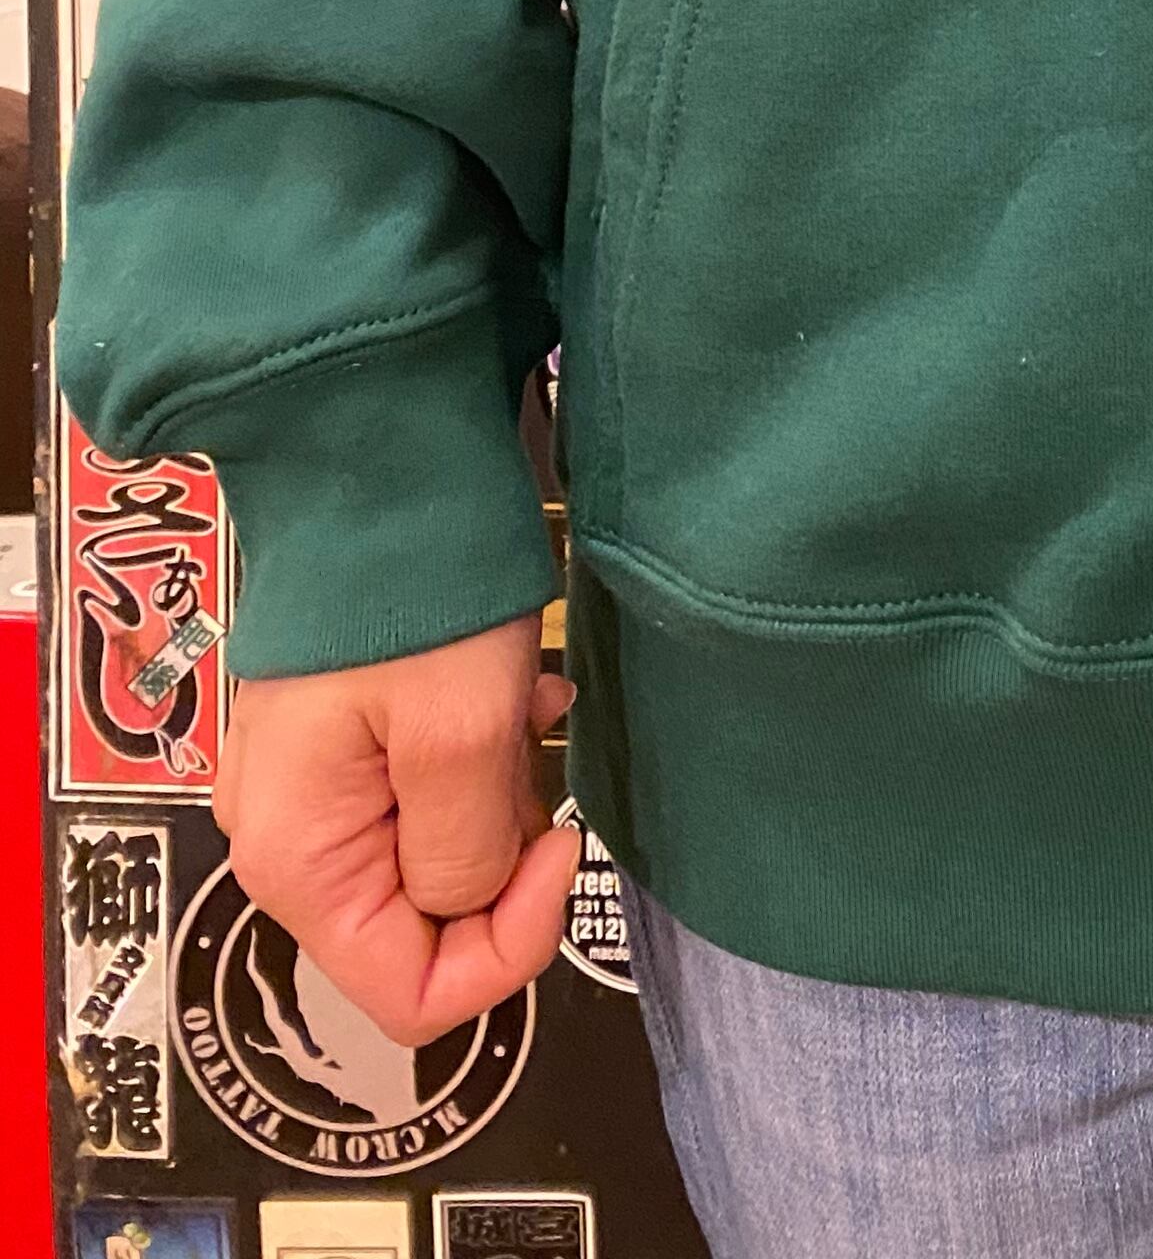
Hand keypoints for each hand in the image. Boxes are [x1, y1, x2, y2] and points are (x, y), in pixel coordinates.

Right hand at [213, 613, 581, 1045]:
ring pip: (431, 856)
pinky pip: (420, 795)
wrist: (371, 461)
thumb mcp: (463, 732)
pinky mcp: (337, 741)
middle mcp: (286, 842)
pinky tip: (507, 687)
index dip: (506, 946)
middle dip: (500, 857)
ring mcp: (307, 789)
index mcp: (299, 862)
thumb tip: (470, 907)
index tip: (560, 845)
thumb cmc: (413, 589)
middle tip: (531, 752)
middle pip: (420, 927)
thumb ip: (468, 854)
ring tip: (520, 703)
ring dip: (495, 795)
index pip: (410, 996)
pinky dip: (478, 757)